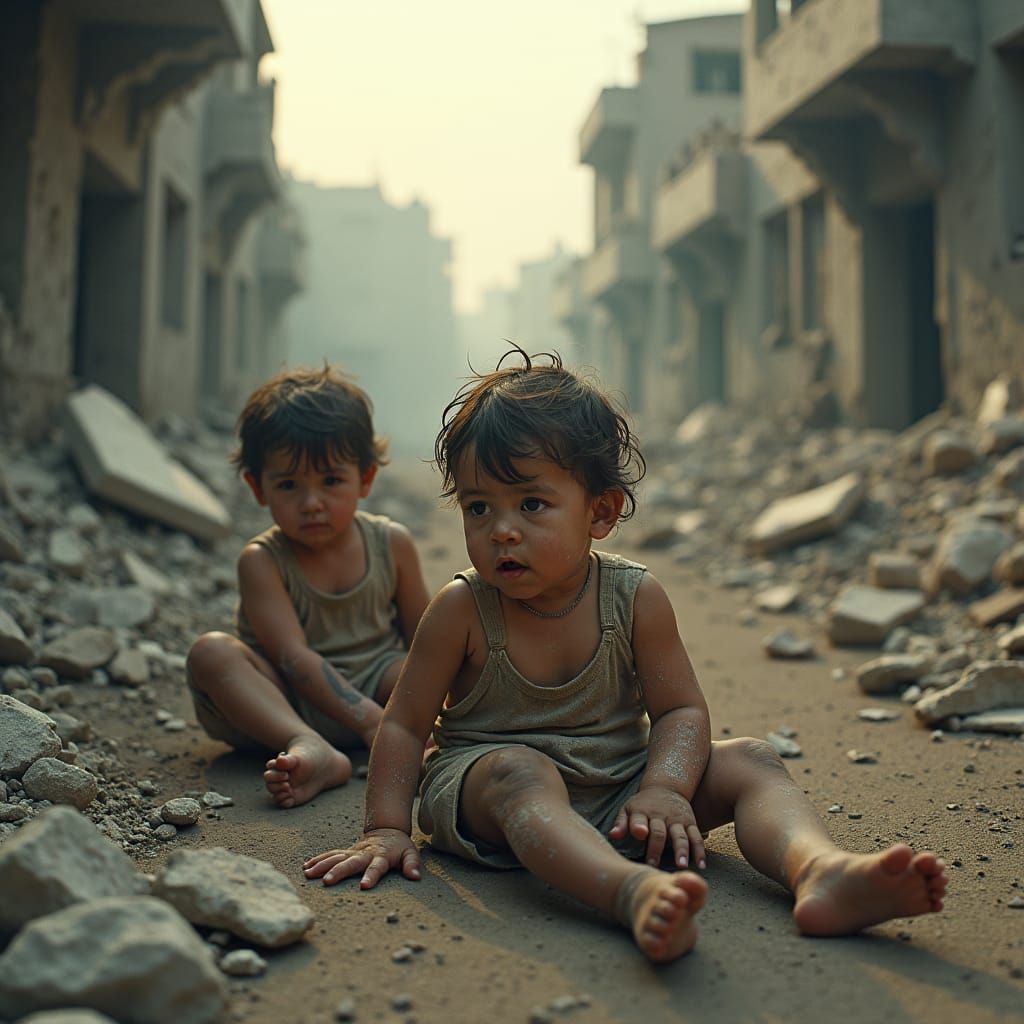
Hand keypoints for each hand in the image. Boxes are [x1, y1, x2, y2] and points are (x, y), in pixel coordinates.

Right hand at [302, 828, 420, 887]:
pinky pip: (330, 854)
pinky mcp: (346, 851)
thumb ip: (412, 864)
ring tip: (308, 874)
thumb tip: (415, 877)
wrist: (387, 831)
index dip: (371, 876)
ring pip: (336, 857)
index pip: (376, 867)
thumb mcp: (411, 853)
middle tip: (326, 881)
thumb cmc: (400, 847)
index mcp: (381, 856)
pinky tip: (306, 867)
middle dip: (338, 871)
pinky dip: (318, 859)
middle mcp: (364, 853)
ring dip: (322, 865)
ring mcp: (353, 851)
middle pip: (351, 862)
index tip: (364, 887)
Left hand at [609, 787, 705, 869]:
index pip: (639, 819)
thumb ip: (621, 823)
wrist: (666, 787)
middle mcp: (661, 815)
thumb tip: (612, 836)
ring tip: (681, 865)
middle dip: (657, 848)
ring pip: (680, 835)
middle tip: (654, 864)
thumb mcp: (628, 809)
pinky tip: (701, 864)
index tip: (640, 835)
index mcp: (642, 811)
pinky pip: (696, 837)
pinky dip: (700, 851)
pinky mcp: (690, 823)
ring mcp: (677, 819)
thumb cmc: (643, 804)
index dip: (639, 826)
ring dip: (682, 850)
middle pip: (659, 832)